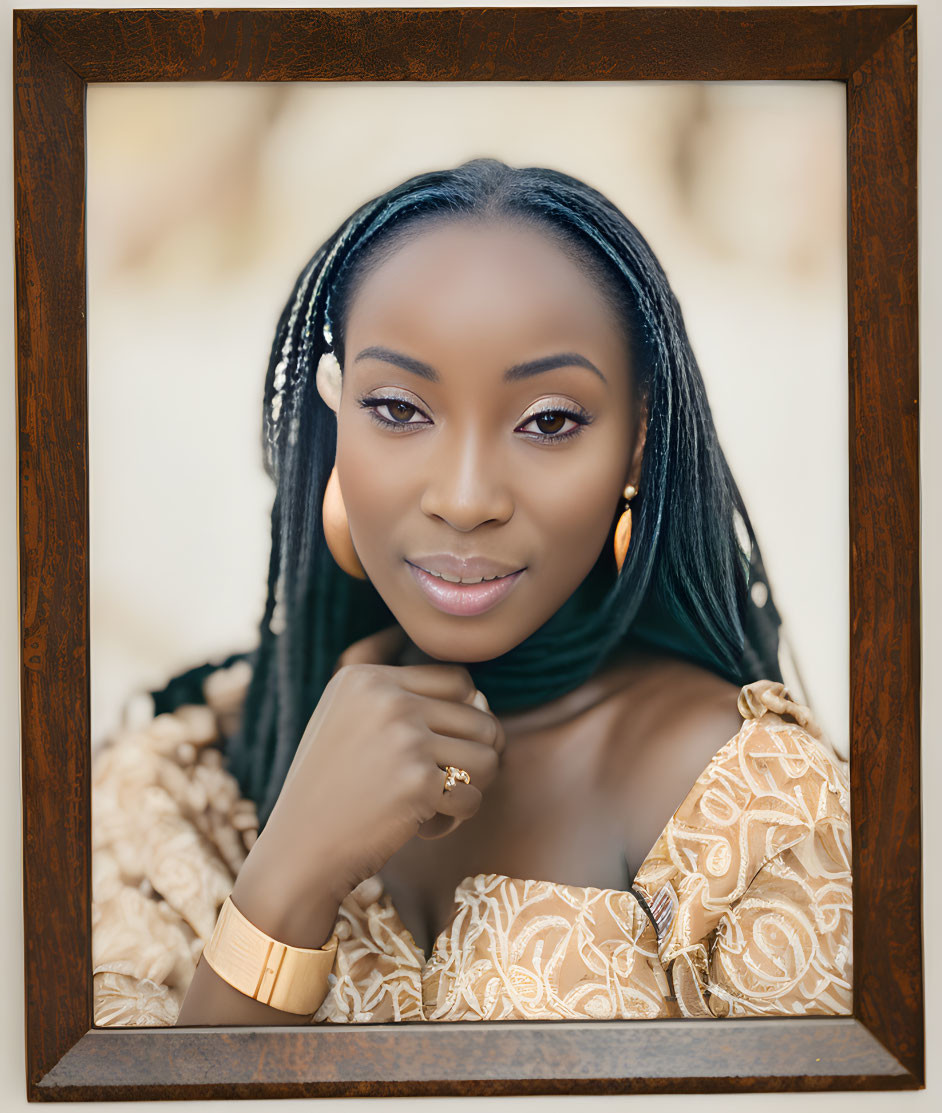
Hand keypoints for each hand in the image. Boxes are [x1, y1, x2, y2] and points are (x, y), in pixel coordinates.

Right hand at [252, 625, 504, 903]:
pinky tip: (427, 824)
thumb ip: (399, 696)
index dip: (463, 715)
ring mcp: (404, 738)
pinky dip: (457, 817)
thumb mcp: (345, 717)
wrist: (299, 850)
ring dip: (473, 785)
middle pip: (480, 717)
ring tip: (440, 800)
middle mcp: (386, 698)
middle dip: (474, 754)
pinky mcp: (418, 783)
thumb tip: (481, 696)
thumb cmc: (331, 788)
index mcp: (365, 676)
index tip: (444, 744)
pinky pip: (473, 797)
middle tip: (449, 779)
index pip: (458, 680)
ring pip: (488, 755)